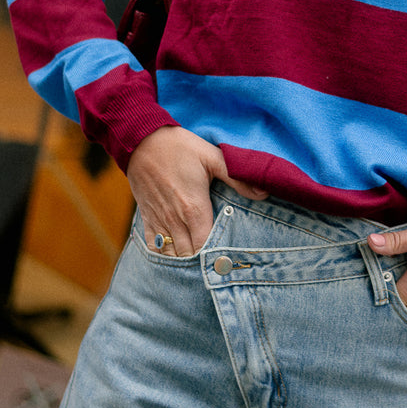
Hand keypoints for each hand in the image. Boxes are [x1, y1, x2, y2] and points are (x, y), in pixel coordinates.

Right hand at [126, 126, 266, 255]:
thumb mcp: (213, 157)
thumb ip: (238, 178)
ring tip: (199, 265)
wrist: (141, 141)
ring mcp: (159, 220)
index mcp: (194, 208)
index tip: (229, 261)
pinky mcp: (146, 218)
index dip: (217, 257)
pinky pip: (153, 247)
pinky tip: (175, 255)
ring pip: (171, 255)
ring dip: (184, 261)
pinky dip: (164, 255)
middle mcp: (175, 219)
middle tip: (217, 266)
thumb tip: (265, 192)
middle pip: (189, 256)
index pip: (206, 246)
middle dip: (203, 263)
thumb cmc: (180, 148)